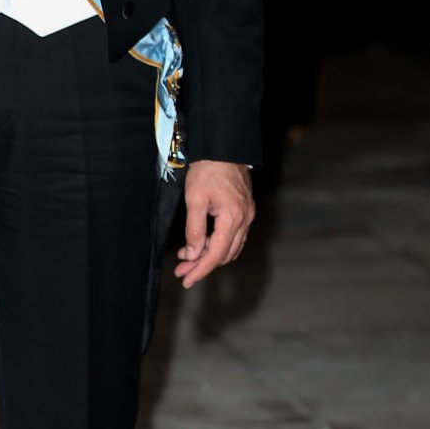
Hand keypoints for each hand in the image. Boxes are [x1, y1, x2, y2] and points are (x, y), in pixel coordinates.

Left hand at [175, 161, 254, 289]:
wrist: (223, 147)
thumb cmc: (207, 171)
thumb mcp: (195, 200)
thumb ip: (194, 230)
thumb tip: (192, 254)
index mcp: (233, 219)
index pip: (217, 254)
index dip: (201, 270)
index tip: (186, 280)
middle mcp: (245, 220)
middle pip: (224, 254)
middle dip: (202, 265)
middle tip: (182, 271)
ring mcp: (247, 215)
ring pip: (230, 247)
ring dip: (209, 255)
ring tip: (186, 259)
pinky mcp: (244, 210)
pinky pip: (233, 236)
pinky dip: (216, 243)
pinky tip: (200, 243)